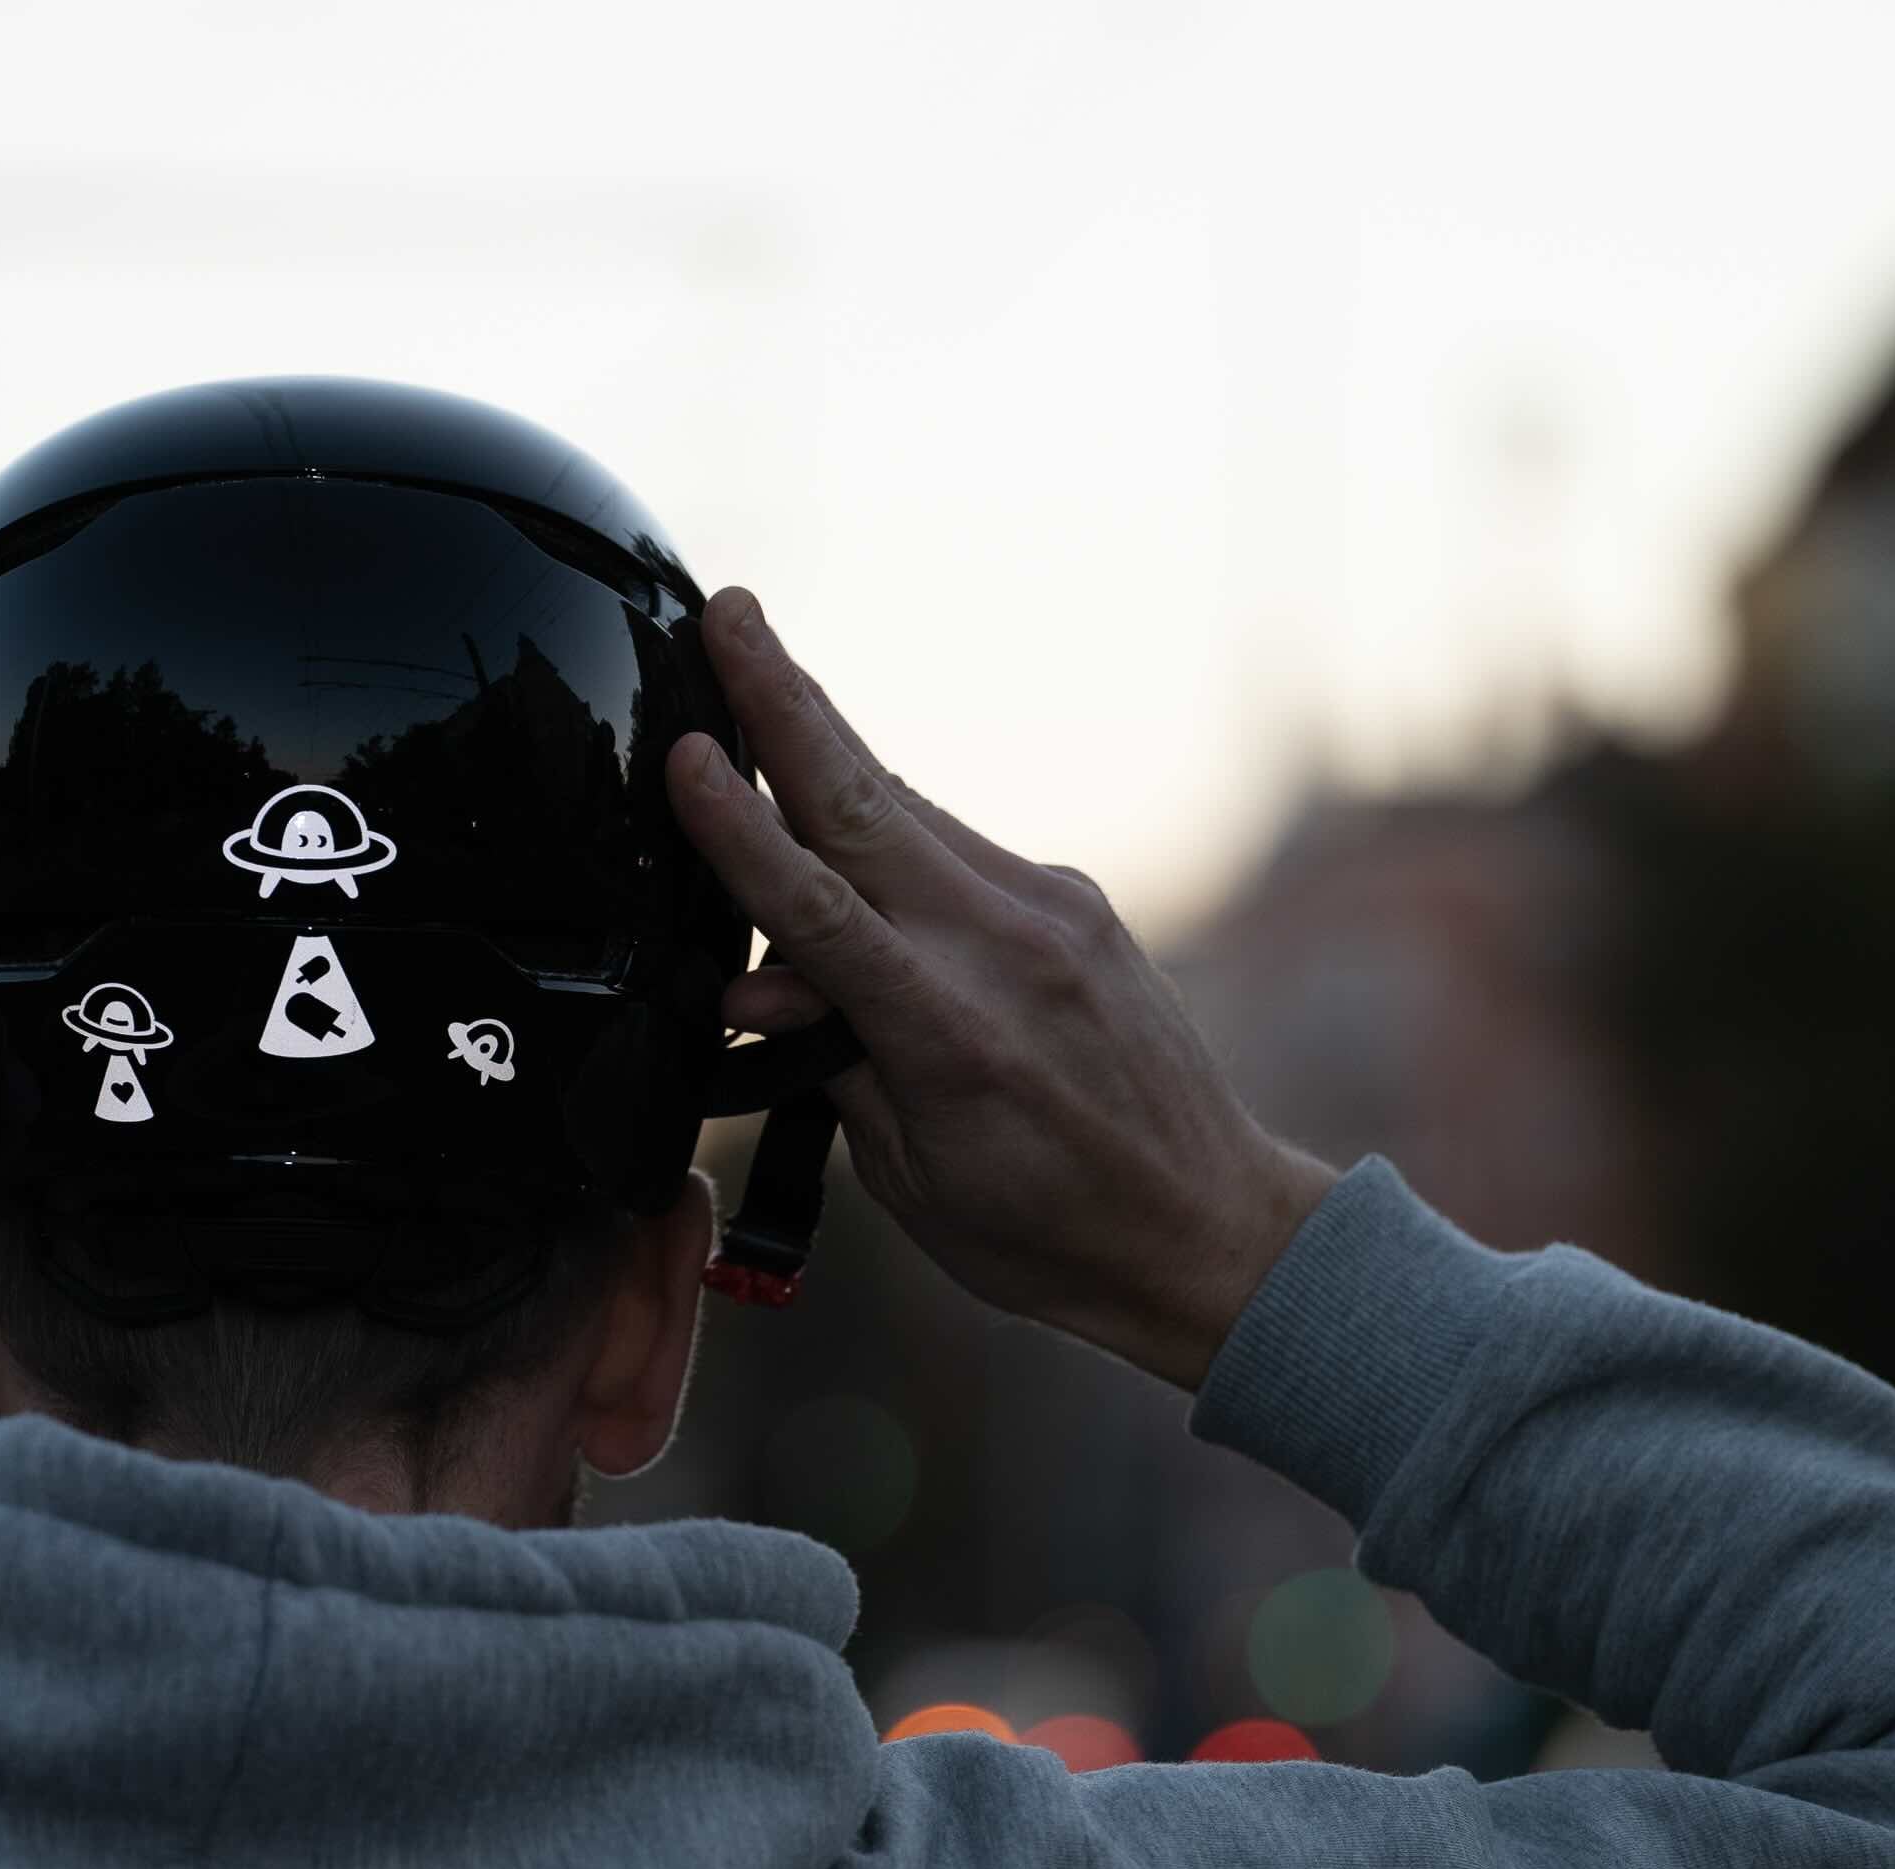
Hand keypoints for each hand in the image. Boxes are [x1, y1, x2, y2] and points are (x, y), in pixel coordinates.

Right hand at [672, 587, 1334, 1388]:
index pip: (820, 911)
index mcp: (953, 1037)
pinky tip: (838, 814)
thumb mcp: (912, 1175)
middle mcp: (1009, 952)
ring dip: (824, 746)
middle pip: (866, 803)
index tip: (687, 754)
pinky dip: (886, 830)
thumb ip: (837, 1064)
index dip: (740, 833)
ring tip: (754, 666)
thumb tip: (761, 988)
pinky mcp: (1077, 906)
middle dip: (785, 700)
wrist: (1208, 1227)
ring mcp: (1054, 915)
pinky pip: (955, 849)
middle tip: (725, 609)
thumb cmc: (1047, 1232)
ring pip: (908, 813)